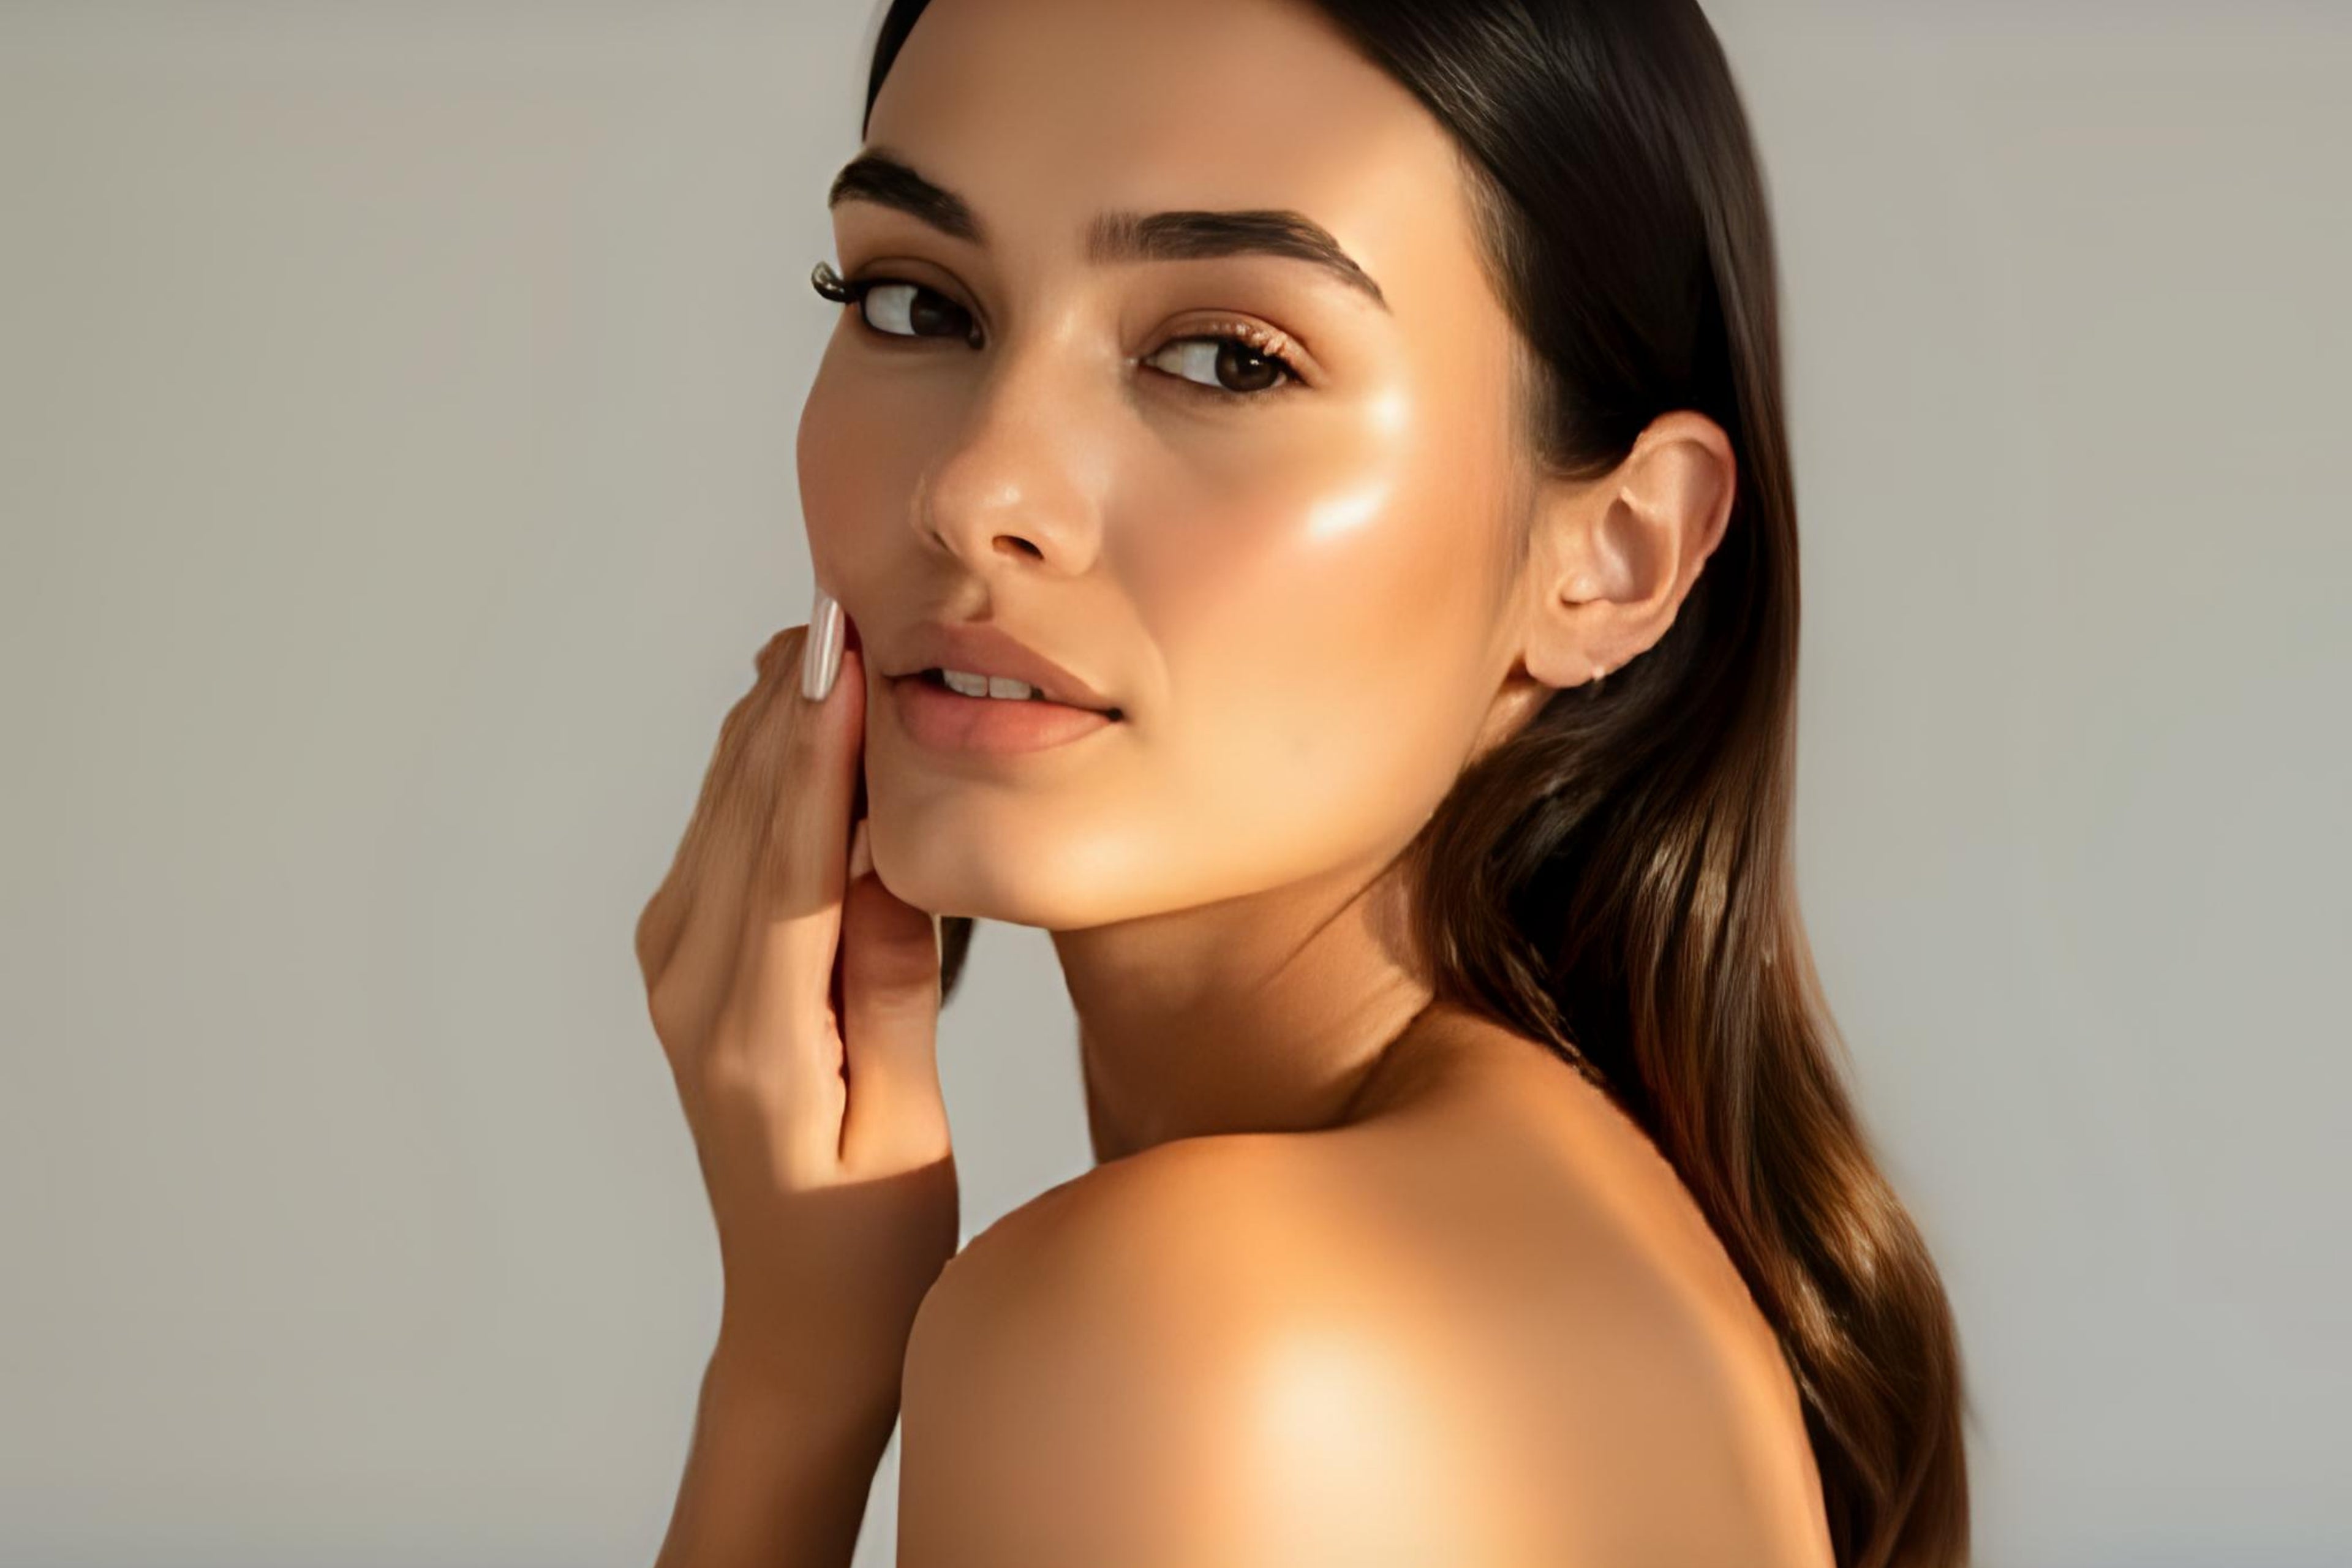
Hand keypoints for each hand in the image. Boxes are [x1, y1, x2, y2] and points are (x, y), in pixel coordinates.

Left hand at [634, 593, 956, 1431]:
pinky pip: (723, 839)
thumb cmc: (871, 1241)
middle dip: (795, 700)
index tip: (846, 647)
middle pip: (743, 810)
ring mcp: (678, 972)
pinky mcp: (690, 966)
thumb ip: (891, 991)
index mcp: (752, 1033)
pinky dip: (763, 767)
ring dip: (776, 719)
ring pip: (725, 811)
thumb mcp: (904, 1129)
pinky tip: (799, 711)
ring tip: (827, 624)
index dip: (819, 743)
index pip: (788, 855)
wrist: (796, 1314)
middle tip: (846, 593)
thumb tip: (896, 859)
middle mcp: (692, 989)